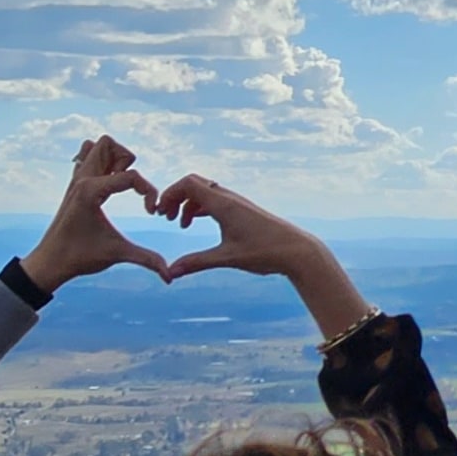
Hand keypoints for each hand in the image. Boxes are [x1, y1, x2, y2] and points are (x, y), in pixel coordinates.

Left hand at [18, 135, 168, 291]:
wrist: (50, 263)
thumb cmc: (79, 257)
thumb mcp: (116, 254)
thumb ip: (146, 259)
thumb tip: (169, 275)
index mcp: (91, 190)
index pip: (130, 175)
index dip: (148, 191)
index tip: (152, 212)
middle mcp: (82, 179)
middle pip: (108, 145)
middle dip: (127, 161)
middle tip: (130, 186)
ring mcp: (76, 179)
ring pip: (96, 146)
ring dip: (113, 158)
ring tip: (120, 183)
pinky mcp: (74, 184)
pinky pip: (86, 157)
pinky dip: (102, 163)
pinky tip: (109, 187)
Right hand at [153, 173, 373, 338]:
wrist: (296, 250)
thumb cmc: (264, 252)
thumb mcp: (227, 258)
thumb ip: (196, 263)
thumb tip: (170, 272)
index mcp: (223, 204)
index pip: (188, 184)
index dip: (169, 194)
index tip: (159, 213)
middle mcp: (229, 198)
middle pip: (194, 184)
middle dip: (175, 197)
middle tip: (165, 217)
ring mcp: (237, 203)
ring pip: (205, 192)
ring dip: (188, 203)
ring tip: (179, 224)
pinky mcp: (243, 211)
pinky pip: (215, 200)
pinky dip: (201, 207)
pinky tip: (195, 223)